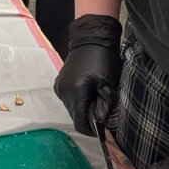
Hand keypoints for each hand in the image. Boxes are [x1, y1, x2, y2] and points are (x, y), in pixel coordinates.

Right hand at [53, 14, 121, 136]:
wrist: (91, 38)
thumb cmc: (102, 58)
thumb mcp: (108, 83)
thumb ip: (105, 106)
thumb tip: (102, 123)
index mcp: (75, 92)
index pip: (79, 123)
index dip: (92, 130)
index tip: (102, 129)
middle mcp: (63, 92)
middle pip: (75, 116)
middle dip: (88, 118)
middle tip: (102, 112)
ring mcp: (59, 87)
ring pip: (72, 108)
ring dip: (83, 108)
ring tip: (96, 98)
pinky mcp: (59, 82)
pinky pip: (68, 98)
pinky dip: (78, 100)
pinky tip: (88, 91)